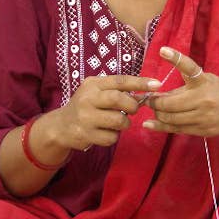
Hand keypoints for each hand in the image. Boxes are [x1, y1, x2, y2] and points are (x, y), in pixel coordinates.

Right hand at [44, 74, 161, 150]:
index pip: (120, 81)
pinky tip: (105, 132)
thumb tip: (145, 93)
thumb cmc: (86, 105)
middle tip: (133, 109)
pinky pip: (111, 137)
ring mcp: (85, 117)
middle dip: (132, 106)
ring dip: (124, 123)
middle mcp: (87, 99)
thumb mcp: (96, 91)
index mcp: (93, 84)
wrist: (61, 125)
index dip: (140, 83)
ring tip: (116, 122)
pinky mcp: (85, 135)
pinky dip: (113, 136)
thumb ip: (116, 90)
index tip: (157, 84)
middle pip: (118, 99)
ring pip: (118, 121)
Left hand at [143, 47, 218, 139]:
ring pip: (171, 119)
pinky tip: (150, 124)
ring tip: (153, 109)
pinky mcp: (203, 131)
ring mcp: (204, 118)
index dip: (176, 58)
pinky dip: (161, 126)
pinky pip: (177, 130)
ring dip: (158, 114)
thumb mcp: (209, 81)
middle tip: (147, 98)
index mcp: (206, 82)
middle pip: (170, 104)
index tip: (163, 50)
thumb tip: (160, 95)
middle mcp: (204, 100)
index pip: (189, 68)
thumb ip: (186, 86)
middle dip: (155, 102)